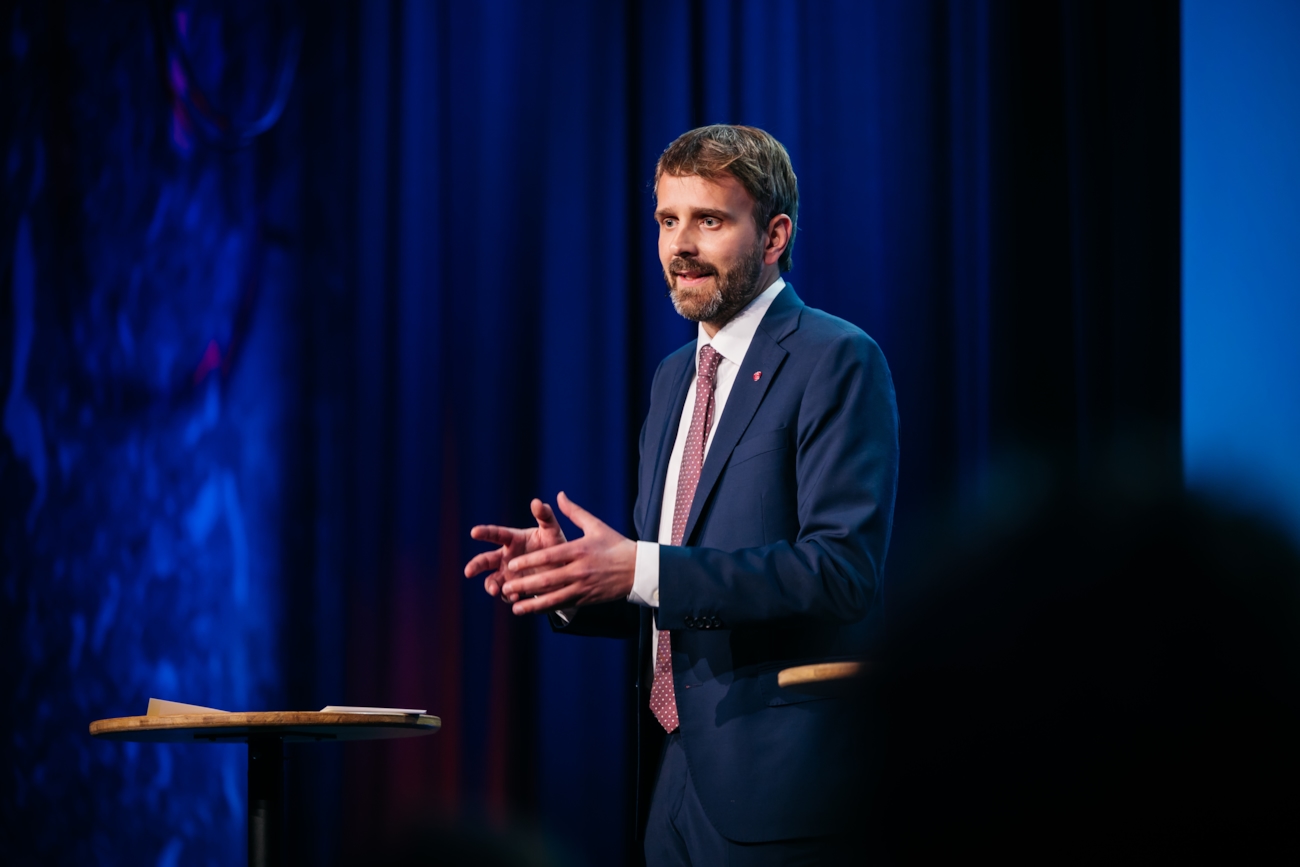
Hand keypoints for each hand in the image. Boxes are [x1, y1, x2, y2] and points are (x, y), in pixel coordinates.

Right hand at [464, 498, 566, 601]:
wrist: (564, 568)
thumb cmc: (555, 544)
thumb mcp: (551, 530)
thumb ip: (544, 516)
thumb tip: (537, 501)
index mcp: (512, 540)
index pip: (496, 535)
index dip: (485, 533)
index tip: (474, 532)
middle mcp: (506, 557)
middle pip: (485, 560)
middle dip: (476, 565)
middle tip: (469, 571)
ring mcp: (509, 574)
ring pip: (492, 580)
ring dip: (491, 585)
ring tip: (495, 589)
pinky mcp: (516, 589)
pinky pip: (508, 594)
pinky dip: (509, 596)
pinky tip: (515, 597)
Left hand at [500, 491, 636, 614]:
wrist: (639, 569)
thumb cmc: (616, 545)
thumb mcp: (596, 526)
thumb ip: (574, 512)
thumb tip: (559, 495)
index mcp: (579, 550)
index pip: (550, 556)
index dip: (529, 562)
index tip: (512, 564)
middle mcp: (579, 570)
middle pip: (548, 579)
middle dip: (525, 584)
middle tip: (506, 586)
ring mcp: (583, 586)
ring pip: (553, 597)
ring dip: (532, 603)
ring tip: (514, 606)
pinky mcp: (586, 598)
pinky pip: (563, 605)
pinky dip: (546, 609)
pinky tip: (532, 610)